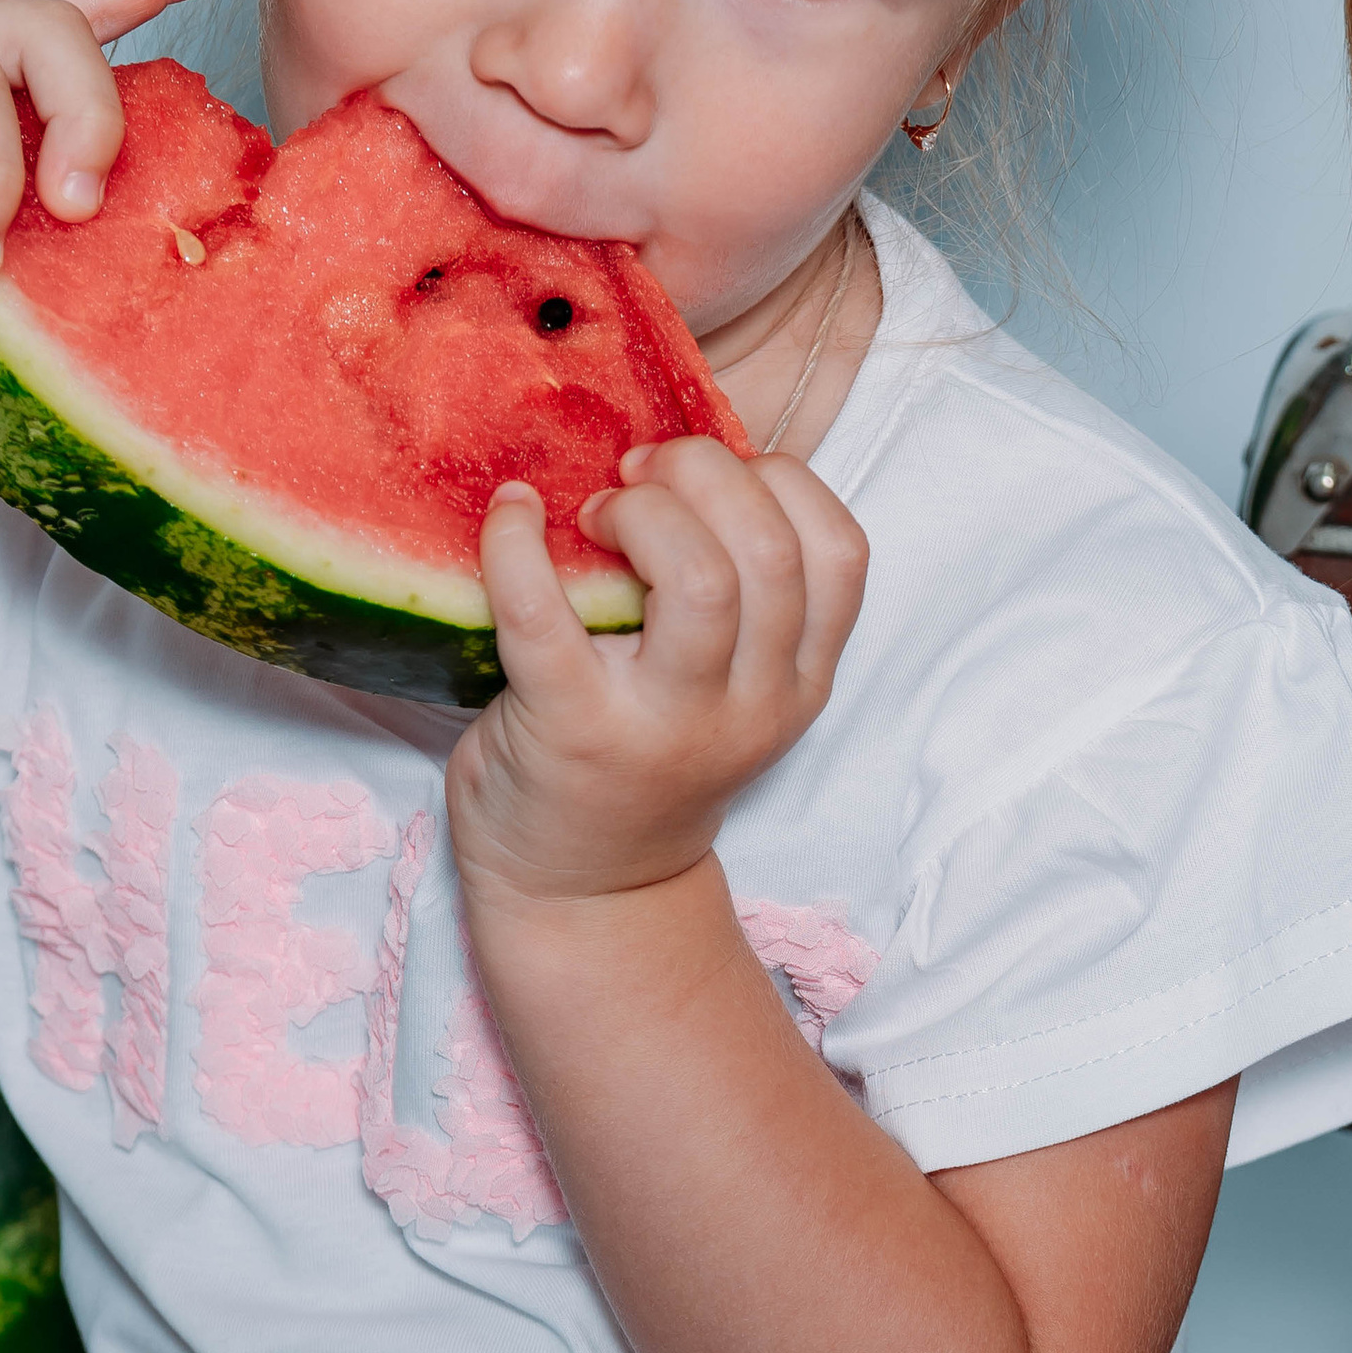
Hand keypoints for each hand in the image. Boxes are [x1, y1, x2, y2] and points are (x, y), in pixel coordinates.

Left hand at [446, 436, 869, 908]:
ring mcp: (665, 725)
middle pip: (770, 551)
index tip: (708, 479)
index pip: (841, 553)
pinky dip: (516, 544)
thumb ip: (742, 604)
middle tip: (637, 480)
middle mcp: (751, 707)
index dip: (778, 482)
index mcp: (799, 684)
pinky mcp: (571, 731)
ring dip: (643, 511)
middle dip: (702, 476)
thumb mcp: (733, 692)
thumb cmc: (646, 758)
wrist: (579, 892)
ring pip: (701, 579)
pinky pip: (545, 612)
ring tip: (597, 512)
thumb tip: (680, 460)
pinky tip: (510, 515)